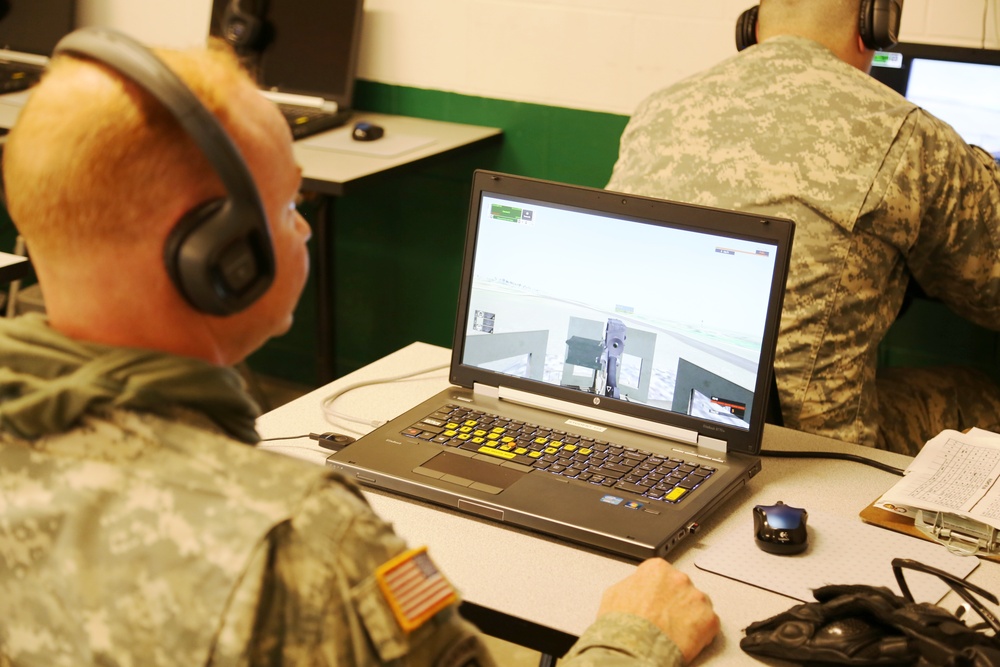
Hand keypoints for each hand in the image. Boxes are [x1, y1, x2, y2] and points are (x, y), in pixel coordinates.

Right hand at [598, 558, 719, 662]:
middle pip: (682, 588)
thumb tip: (636, 588)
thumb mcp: (614, 594)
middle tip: (664, 619)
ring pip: (698, 605)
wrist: (633, 649)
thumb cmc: (622, 626)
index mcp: (657, 569)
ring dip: (690, 616)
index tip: (656, 601)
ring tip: (675, 632)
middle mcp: (680, 578)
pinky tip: (686, 640)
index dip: (659, 591)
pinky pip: (709, 624)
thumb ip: (632, 585)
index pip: (663, 575)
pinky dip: (701, 633)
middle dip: (676, 602)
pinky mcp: (709, 620)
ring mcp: (697, 598)